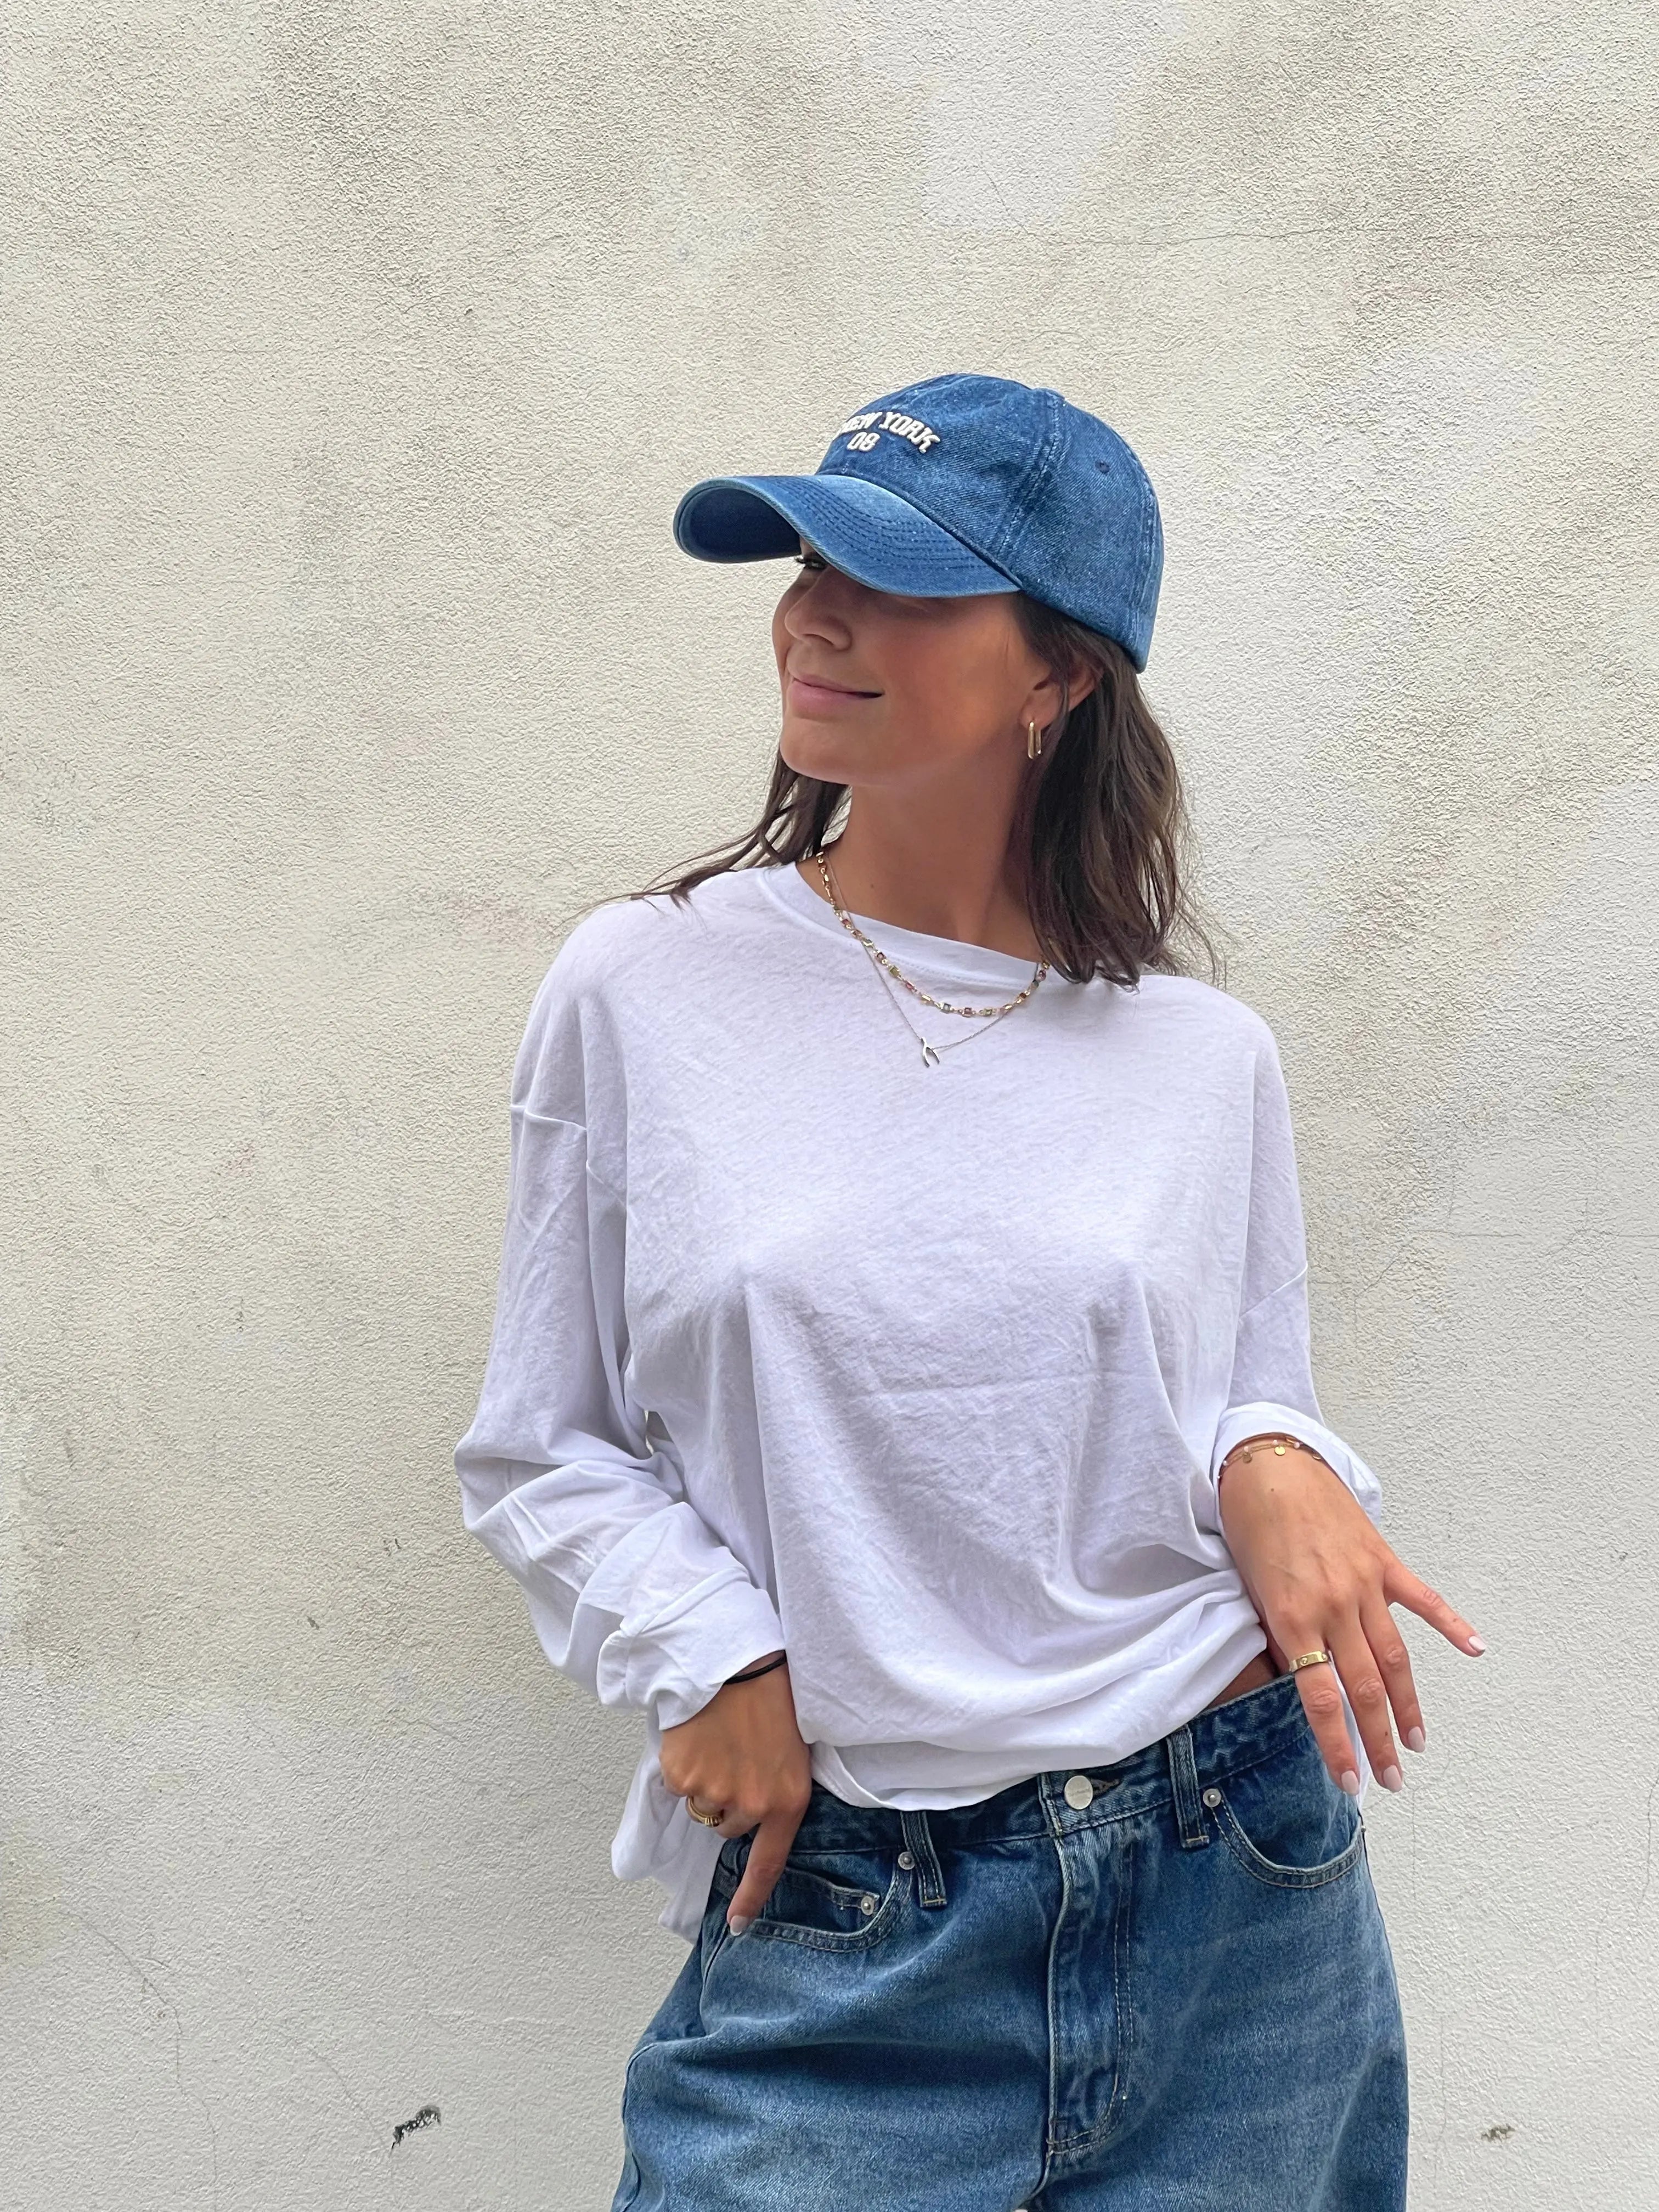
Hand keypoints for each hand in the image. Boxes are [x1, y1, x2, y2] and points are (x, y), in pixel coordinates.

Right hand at [658, 1653, 811, 1931]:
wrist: (733, 1659)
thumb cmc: (770, 1695)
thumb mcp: (793, 1748)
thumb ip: (777, 1789)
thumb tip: (755, 1816)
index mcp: (787, 1801)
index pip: (769, 1863)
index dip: (752, 1898)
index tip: (739, 1927)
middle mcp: (752, 1807)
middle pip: (728, 1826)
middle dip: (728, 1800)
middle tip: (735, 1755)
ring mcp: (715, 1795)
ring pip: (702, 1805)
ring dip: (705, 1782)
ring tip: (718, 1739)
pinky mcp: (683, 1778)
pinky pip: (678, 1785)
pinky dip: (682, 1765)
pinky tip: (698, 1736)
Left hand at [1218, 1441, 1484, 1794]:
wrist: (1267, 1465)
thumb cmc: (1249, 1526)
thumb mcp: (1251, 1590)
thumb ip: (1280, 1635)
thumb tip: (1302, 1677)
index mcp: (1293, 1618)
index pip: (1320, 1699)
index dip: (1337, 1746)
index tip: (1350, 1783)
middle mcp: (1333, 1605)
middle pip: (1365, 1687)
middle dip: (1378, 1739)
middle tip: (1393, 1780)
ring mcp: (1363, 1582)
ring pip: (1395, 1656)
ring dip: (1407, 1704)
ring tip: (1416, 1742)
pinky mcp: (1382, 1559)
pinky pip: (1422, 1598)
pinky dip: (1451, 1624)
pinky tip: (1475, 1649)